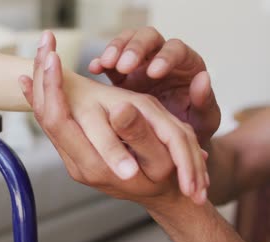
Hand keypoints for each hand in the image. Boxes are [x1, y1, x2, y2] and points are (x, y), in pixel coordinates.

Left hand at [19, 31, 208, 203]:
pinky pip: (54, 124)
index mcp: (95, 165)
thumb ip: (139, 134)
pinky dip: (43, 98)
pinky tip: (33, 80)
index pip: (60, 121)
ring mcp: (74, 160)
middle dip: (42, 77)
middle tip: (43, 42)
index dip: (54, 87)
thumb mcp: (161, 158)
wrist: (161, 193)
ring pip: (46, 118)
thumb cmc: (167, 177)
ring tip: (39, 51)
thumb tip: (119, 109)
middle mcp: (77, 164)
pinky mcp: (77, 153)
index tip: (52, 57)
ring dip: (40, 84)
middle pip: (45, 116)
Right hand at [90, 27, 219, 145]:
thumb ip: (205, 102)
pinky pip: (109, 61)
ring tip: (105, 64)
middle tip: (124, 66)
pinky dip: (101, 61)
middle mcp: (162, 58)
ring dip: (115, 49)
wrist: (169, 146)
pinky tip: (94, 68)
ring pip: (127, 42)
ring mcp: (139, 65)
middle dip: (136, 49)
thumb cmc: (192, 131)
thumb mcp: (203, 121)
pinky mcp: (120, 76)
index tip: (154, 73)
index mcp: (186, 65)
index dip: (165, 57)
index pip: (176, 50)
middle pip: (149, 38)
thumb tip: (203, 78)